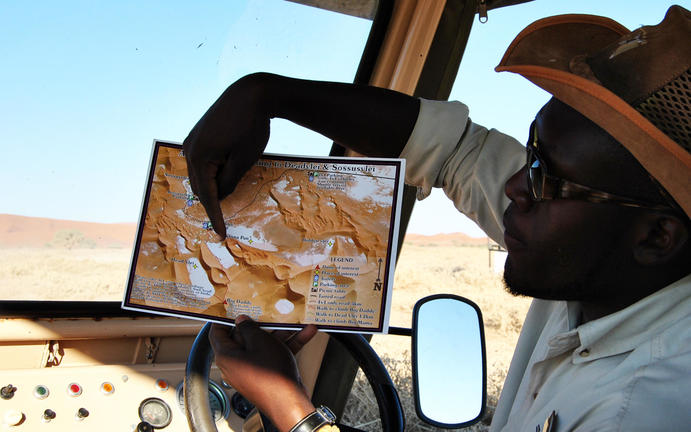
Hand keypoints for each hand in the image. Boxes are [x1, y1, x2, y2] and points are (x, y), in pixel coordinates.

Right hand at [183, 74, 271, 236]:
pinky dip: (212, 172)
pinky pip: (203, 161)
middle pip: (201, 186)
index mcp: (198, 158)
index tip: (221, 234)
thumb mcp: (244, 160)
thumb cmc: (251, 127)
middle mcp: (189, 150)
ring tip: (226, 201)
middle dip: (213, 202)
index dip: (215, 217)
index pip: (207, 196)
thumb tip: (220, 196)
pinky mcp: (199, 134)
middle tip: (224, 222)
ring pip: (201, 174)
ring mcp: (192, 141)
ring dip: (213, 187)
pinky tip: (223, 178)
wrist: (251, 94)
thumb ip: (229, 182)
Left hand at [209, 316, 318, 431]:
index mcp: (227, 356)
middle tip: (268, 310)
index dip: (223, 318)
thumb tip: (241, 321)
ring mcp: (252, 369)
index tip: (232, 307)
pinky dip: (287, 344)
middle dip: (260, 323)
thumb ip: (248, 328)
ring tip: (293, 320)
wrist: (290, 402)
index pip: (217, 333)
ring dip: (280, 332)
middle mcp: (236, 364)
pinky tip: (304, 333)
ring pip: (263, 345)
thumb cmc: (272, 375)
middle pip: (244, 337)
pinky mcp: (267, 374)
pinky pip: (273, 354)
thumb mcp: (260, 342)